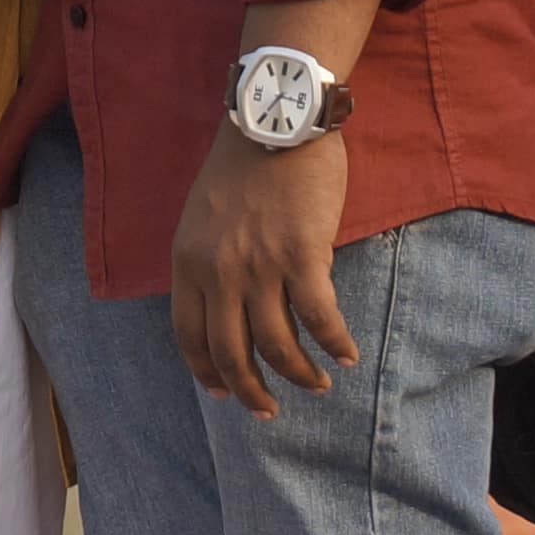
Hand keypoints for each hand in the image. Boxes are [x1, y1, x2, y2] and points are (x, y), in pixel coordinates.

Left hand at [173, 131, 359, 416]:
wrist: (274, 122)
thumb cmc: (242, 166)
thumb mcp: (202, 218)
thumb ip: (208, 262)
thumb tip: (227, 307)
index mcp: (187, 262)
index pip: (189, 335)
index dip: (207, 371)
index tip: (225, 392)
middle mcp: (218, 271)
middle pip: (230, 352)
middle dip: (251, 391)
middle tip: (269, 411)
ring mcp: (259, 265)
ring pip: (277, 344)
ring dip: (299, 374)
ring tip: (317, 385)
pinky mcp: (302, 255)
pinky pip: (319, 317)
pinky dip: (334, 343)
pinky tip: (346, 356)